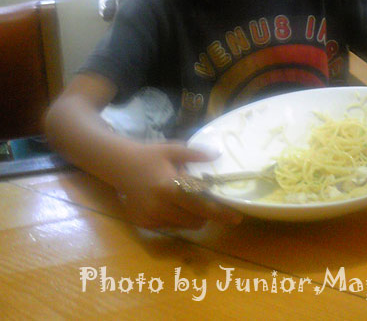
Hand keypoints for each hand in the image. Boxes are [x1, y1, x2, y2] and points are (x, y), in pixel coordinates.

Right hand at [114, 140, 242, 229]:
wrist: (119, 165)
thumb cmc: (149, 155)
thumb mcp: (172, 149)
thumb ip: (195, 154)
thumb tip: (217, 155)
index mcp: (169, 186)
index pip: (201, 204)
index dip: (220, 212)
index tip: (237, 216)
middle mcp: (160, 206)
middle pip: (196, 220)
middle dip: (208, 214)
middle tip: (211, 202)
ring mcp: (151, 218)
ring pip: (184, 226)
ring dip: (193, 217)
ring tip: (189, 199)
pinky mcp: (145, 224)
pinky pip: (171, 227)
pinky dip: (178, 218)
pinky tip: (171, 203)